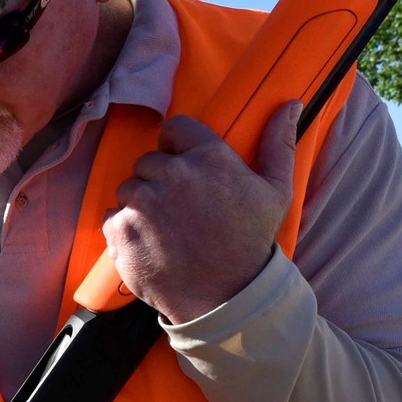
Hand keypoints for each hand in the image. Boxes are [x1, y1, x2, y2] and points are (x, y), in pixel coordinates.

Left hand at [104, 100, 300, 323]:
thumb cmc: (251, 244)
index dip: (176, 148)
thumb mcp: (275, 192)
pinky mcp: (121, 229)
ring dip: (141, 206)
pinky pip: (111, 216)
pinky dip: (125, 230)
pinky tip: (149, 244)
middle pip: (148, 162)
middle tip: (180, 211)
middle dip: (159, 182)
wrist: (225, 297)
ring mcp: (143, 202)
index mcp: (209, 157)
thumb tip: (290, 104)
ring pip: (129, 189)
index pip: (174, 130)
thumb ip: (277, 144)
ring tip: (165, 231)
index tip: (184, 169)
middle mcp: (173, 174)